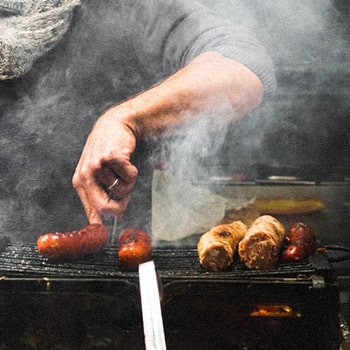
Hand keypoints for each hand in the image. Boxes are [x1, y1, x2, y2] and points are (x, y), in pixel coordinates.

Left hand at [72, 108, 137, 223]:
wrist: (114, 126)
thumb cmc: (106, 152)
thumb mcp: (96, 174)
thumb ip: (99, 196)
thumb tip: (107, 221)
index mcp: (80, 182)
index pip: (90, 210)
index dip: (101, 224)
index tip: (108, 234)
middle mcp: (86, 175)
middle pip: (104, 207)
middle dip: (119, 208)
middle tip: (125, 202)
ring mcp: (98, 165)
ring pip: (122, 190)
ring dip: (128, 182)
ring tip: (122, 169)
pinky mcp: (112, 157)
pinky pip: (130, 176)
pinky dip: (133, 172)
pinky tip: (127, 161)